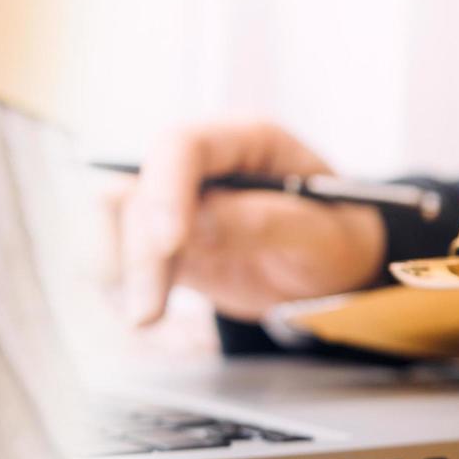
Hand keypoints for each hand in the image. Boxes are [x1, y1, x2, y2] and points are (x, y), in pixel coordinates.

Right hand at [107, 121, 386, 325]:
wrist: (336, 273)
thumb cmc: (340, 239)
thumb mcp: (320, 234)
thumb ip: (264, 224)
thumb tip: (196, 225)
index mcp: (245, 140)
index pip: (182, 146)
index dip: (165, 191)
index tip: (168, 245)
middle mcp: (203, 164)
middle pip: (139, 189)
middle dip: (140, 252)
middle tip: (151, 312)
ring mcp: (178, 203)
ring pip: (118, 221)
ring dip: (122, 270)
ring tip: (148, 318)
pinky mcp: (166, 242)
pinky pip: (123, 256)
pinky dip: (123, 287)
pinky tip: (147, 316)